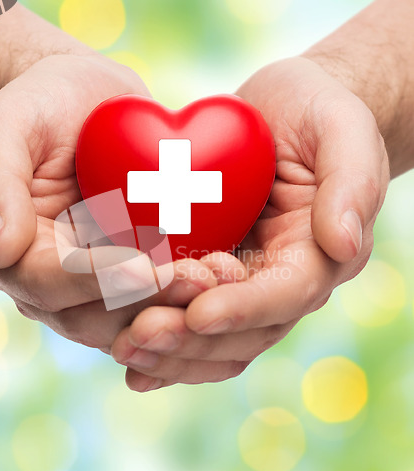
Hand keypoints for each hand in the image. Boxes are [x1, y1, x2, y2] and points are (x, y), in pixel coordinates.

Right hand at [0, 54, 216, 350]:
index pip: (50, 284)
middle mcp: (55, 283)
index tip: (142, 268)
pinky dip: (193, 286)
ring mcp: (98, 281)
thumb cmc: (39, 106)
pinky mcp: (136, 267)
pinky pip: (163, 289)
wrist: (85, 104)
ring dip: (180, 302)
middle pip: (98, 313)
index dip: (95, 281)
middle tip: (200, 281)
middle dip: (150, 300)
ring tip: (222, 276)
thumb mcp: (3, 126)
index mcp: (14, 257)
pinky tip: (229, 269)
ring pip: (137, 312)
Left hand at [111, 57, 389, 390]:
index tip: (199, 314)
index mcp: (316, 254)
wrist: (279, 115)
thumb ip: (352, 183)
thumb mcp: (343, 129)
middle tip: (138, 336)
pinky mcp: (207, 271)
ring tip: (122, 347)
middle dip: (191, 339)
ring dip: (169, 350)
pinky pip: (185, 314)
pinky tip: (122, 346)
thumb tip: (345, 243)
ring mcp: (242, 280)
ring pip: (211, 337)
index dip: (243, 309)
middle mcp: (279, 280)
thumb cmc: (316, 114)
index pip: (285, 295)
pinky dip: (160, 338)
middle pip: (242, 331)